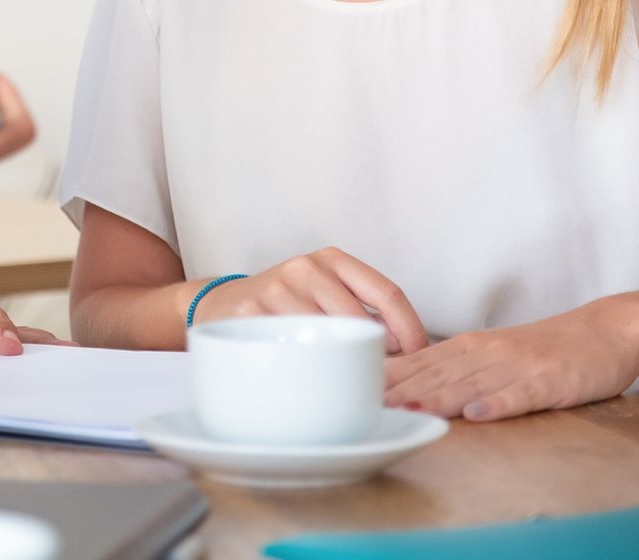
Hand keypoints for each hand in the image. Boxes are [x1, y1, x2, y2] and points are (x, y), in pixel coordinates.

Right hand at [194, 248, 428, 355]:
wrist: (219, 303)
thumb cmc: (285, 306)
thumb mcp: (323, 292)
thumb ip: (361, 309)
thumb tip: (407, 348)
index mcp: (332, 259)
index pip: (387, 293)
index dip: (411, 331)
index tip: (420, 357)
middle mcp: (306, 267)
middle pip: (360, 321)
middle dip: (375, 355)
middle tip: (376, 377)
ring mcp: (278, 288)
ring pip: (329, 337)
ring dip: (340, 364)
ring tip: (338, 376)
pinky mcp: (253, 311)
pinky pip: (295, 349)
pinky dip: (308, 367)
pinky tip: (305, 371)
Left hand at [384, 299, 638, 421]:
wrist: (605, 331)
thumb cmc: (543, 350)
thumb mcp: (491, 355)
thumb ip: (451, 370)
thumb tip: (404, 388)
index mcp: (467, 346)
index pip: (417, 363)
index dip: (385, 379)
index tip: (352, 392)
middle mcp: (486, 351)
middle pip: (436, 373)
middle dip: (400, 391)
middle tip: (366, 406)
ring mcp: (518, 365)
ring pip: (471, 382)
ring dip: (438, 397)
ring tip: (409, 410)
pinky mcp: (550, 379)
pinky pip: (520, 393)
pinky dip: (498, 403)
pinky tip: (478, 414)